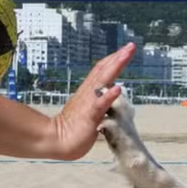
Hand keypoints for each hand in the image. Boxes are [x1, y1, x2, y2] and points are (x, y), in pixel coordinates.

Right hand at [50, 43, 136, 159]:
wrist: (56, 141)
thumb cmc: (71, 130)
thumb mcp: (87, 111)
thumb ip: (97, 102)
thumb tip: (107, 95)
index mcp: (88, 92)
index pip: (101, 71)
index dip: (113, 60)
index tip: (125, 50)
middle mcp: (88, 94)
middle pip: (104, 70)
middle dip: (118, 57)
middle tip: (130, 46)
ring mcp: (89, 103)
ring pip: (102, 81)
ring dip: (115, 67)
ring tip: (126, 55)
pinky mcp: (89, 116)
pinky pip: (99, 104)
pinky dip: (109, 95)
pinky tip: (118, 88)